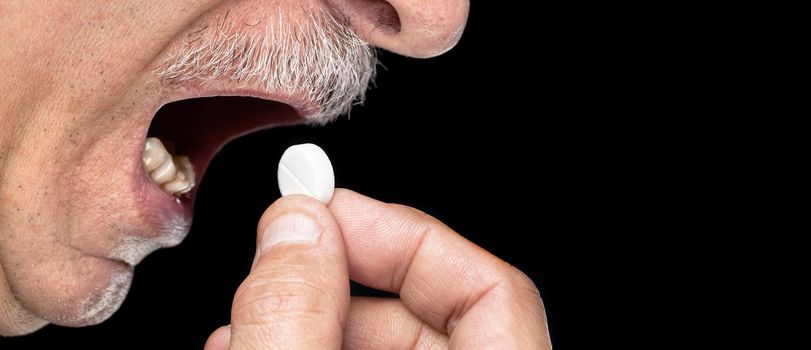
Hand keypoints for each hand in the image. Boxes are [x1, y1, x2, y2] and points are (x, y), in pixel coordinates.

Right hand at [204, 189, 550, 348]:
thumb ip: (295, 320)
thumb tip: (297, 229)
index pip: (491, 292)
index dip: (408, 238)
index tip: (331, 210)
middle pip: (429, 318)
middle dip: (340, 279)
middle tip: (277, 259)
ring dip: (309, 318)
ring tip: (243, 321)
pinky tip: (253, 348)